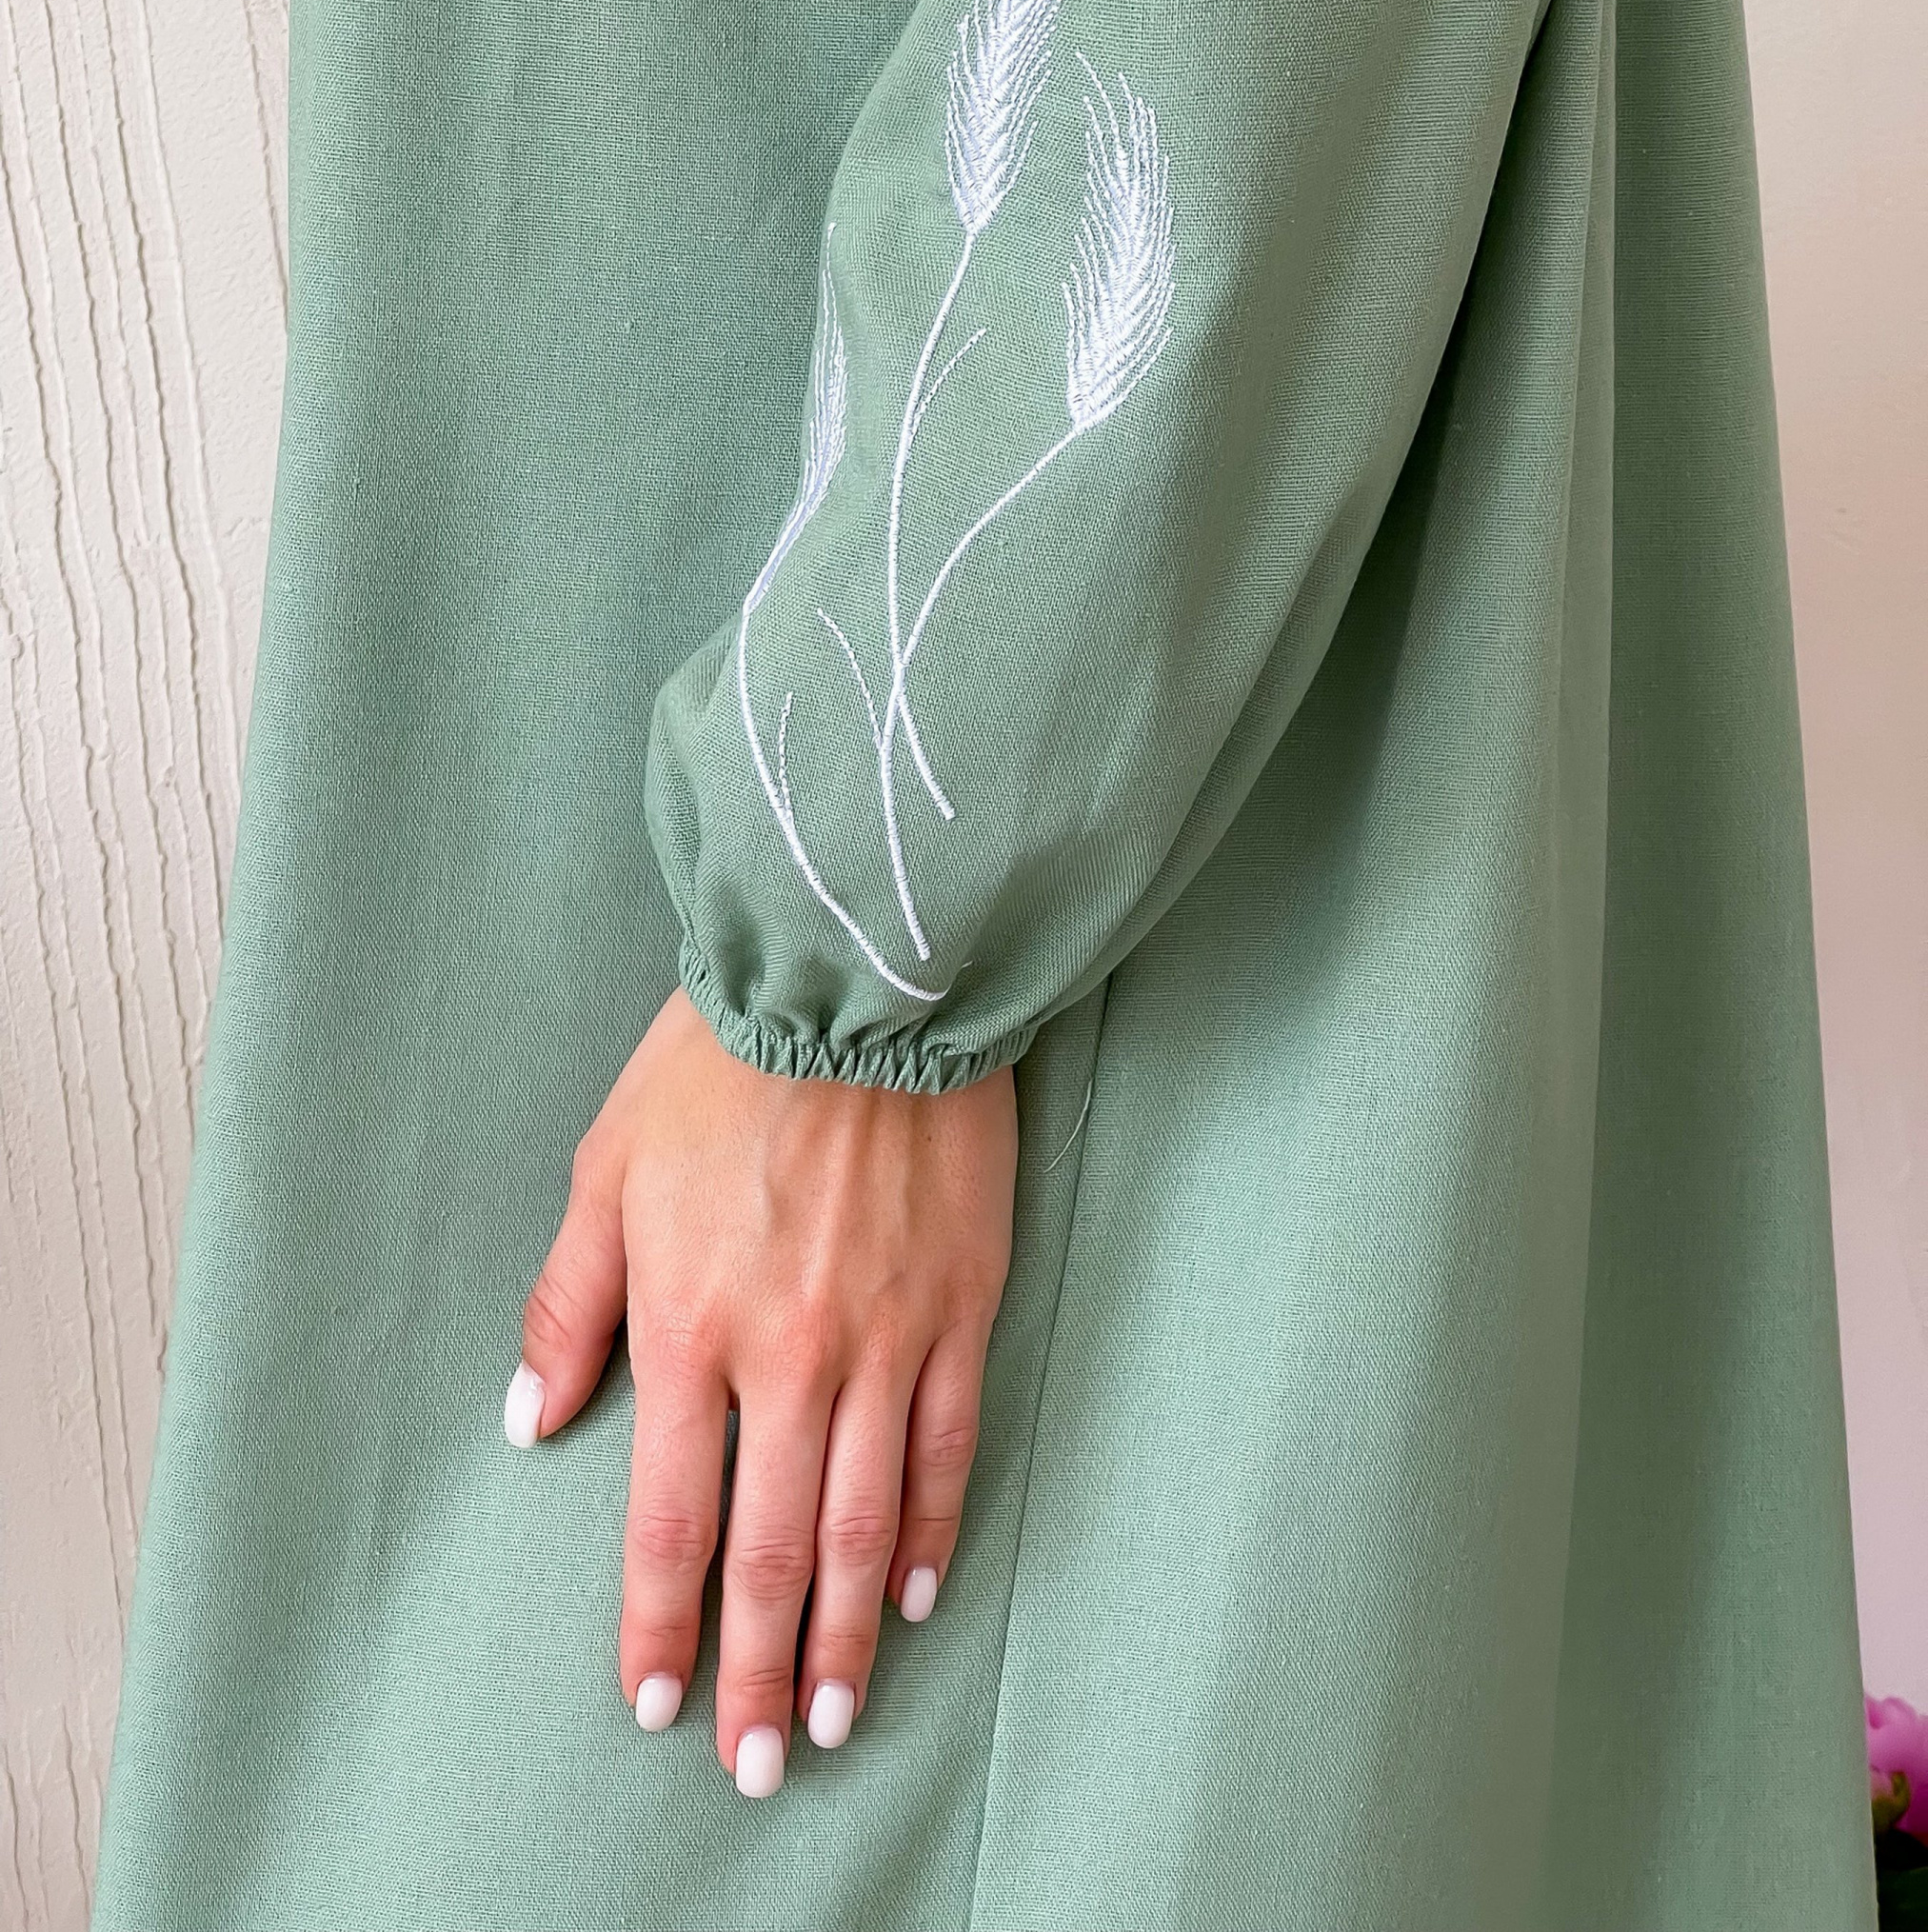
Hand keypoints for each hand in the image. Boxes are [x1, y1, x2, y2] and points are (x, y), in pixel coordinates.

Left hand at [506, 986, 1017, 1795]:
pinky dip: (933, 1531)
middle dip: (765, 1670)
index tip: (659, 1703)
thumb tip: (531, 1421)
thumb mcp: (606, 1171)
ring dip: (854, 1635)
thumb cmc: (718, 1069)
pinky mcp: (958, 1307)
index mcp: (688, 1325)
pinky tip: (919, 1593)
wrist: (856, 982)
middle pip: (777, 1550)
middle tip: (763, 1765)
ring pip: (869, 1522)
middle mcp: (789, 1354)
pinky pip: (948, 1447)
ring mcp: (885, 1337)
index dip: (661, 1624)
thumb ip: (568, 1306)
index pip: (669, 1518)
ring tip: (840, 1717)